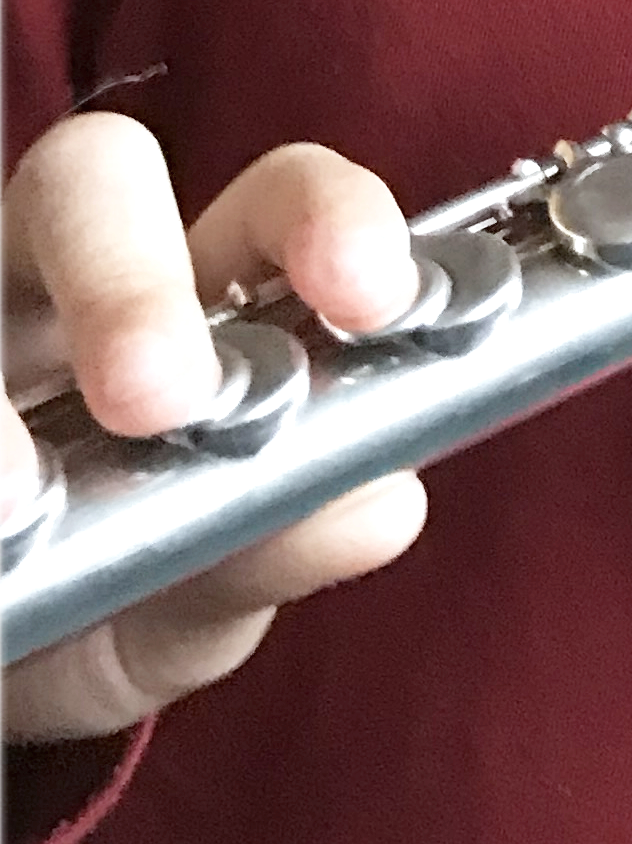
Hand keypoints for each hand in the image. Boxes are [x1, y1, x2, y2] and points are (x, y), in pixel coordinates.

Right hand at [0, 114, 427, 745]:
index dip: (327, 216)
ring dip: (1, 402)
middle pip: (94, 178)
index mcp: (205, 298)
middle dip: (127, 276)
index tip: (369, 296)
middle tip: (156, 398)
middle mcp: (76, 280)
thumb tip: (382, 501)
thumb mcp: (205, 591)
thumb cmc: (128, 599)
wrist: (12, 664)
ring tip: (16, 505)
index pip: (274, 202)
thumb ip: (284, 545)